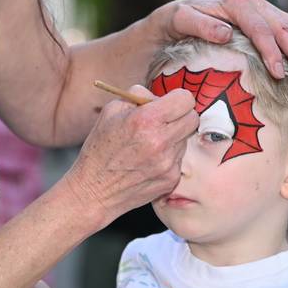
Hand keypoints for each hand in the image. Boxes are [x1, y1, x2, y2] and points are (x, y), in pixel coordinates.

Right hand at [64, 85, 197, 226]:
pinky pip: (179, 159)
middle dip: (180, 116)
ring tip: (149, 145)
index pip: (185, 100)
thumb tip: (159, 97)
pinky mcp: (171, 179)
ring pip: (185, 139)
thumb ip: (138, 96)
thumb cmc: (99, 148)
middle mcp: (160, 142)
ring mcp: (168, 163)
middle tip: (164, 121)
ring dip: (173, 138)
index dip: (178, 99)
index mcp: (145, 120)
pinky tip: (149, 161)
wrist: (94, 191)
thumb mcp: (110, 111)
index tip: (171, 103)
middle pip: (192, 118)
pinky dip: (168, 157)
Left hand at [158, 0, 287, 79]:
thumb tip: (226, 33)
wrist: (178, 15)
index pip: (260, 28)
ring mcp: (263, 8)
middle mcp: (254, 2)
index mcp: (236, 3)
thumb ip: (199, 25)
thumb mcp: (178, 20)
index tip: (278, 74)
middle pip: (282, 27)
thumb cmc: (176, 21)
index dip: (272, 51)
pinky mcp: (268, 17)